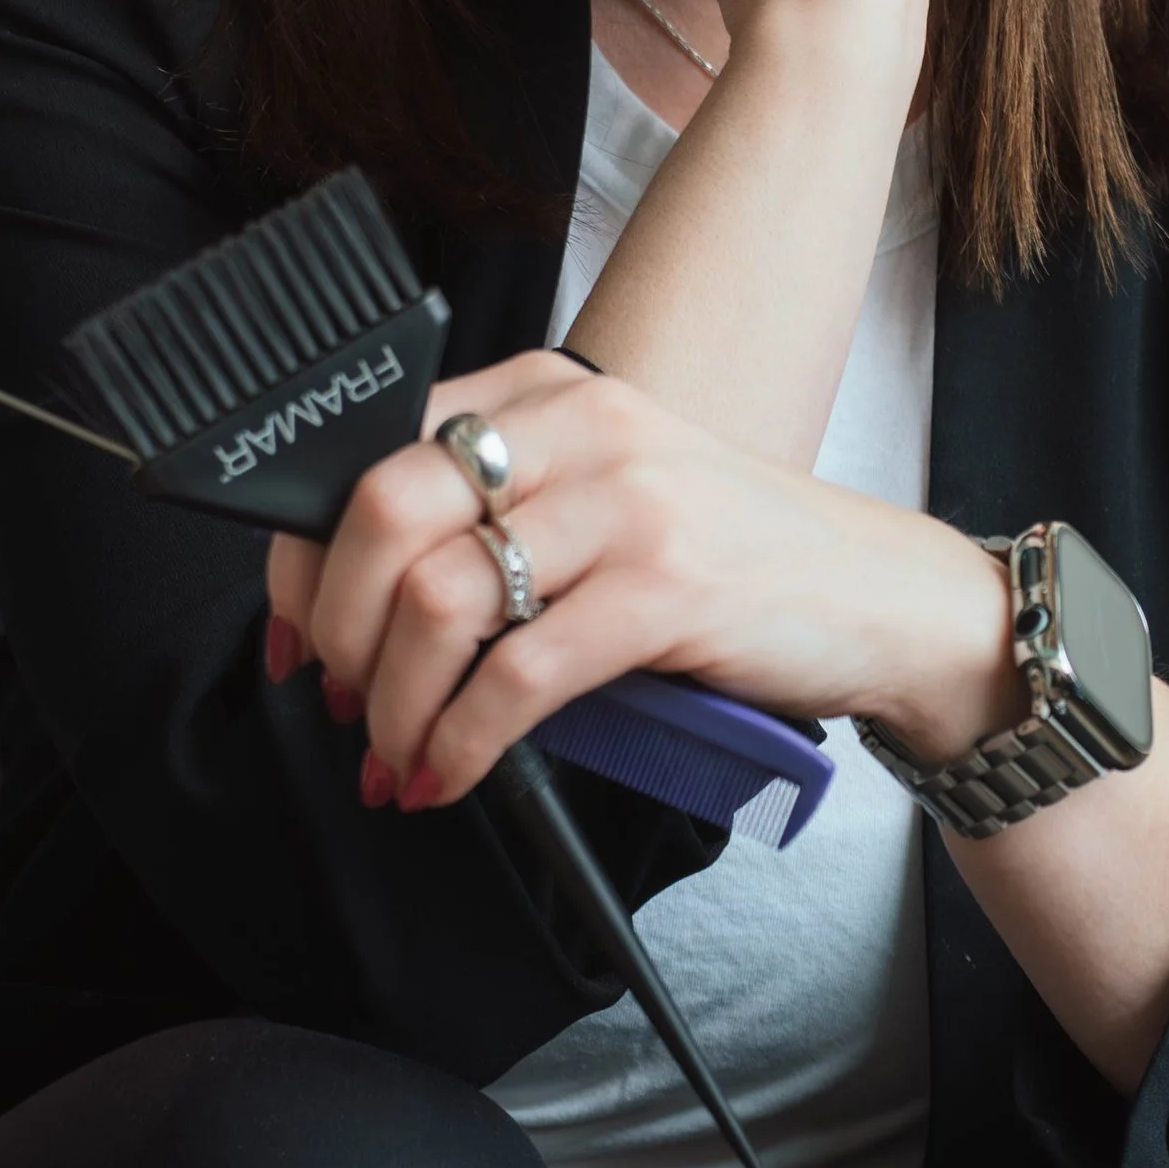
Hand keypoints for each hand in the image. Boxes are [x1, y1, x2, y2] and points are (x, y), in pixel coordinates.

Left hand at [263, 352, 1018, 809]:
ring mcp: (630, 504)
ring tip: (395, 755)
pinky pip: (520, 676)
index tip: (288, 632)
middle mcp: (583, 429)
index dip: (304, 553)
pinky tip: (451, 774)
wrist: (880, 596)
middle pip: (386, 511)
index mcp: (548, 393)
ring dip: (392, 702)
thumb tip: (351, 603)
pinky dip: (463, 742)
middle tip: (337, 698)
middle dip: (334, 627)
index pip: (375, 447)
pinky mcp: (669, 590)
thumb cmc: (730, 557)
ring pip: (441, 598)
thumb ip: (499, 512)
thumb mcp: (604, 497)